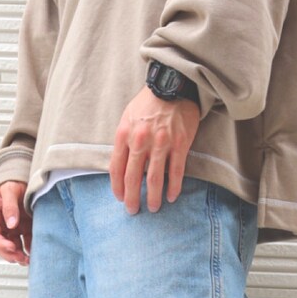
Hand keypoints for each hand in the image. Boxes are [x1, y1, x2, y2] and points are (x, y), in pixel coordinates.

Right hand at [0, 180, 31, 264]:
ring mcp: (12, 229)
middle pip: (1, 245)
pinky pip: (25, 243)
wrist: (21, 180)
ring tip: (28, 260)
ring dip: (19, 255)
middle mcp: (1, 225)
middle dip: (10, 254)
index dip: (1, 243)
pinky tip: (35, 253)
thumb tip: (11, 224)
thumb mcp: (9, 190)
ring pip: (13, 247)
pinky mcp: (23, 229)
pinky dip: (29, 250)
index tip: (12, 247)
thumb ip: (9, 206)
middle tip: (21, 258)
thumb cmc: (11, 183)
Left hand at [109, 85, 201, 213]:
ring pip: (154, 178)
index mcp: (124, 134)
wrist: (172, 87)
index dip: (117, 186)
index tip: (119, 197)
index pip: (116, 168)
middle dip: (132, 198)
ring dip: (153, 197)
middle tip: (133, 210)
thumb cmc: (148, 104)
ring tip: (152, 208)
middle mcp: (141, 140)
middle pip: (133, 177)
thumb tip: (122, 166)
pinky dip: (174, 187)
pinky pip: (176, 171)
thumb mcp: (127, 118)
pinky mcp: (180, 144)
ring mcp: (161, 143)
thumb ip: (124, 141)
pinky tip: (171, 196)